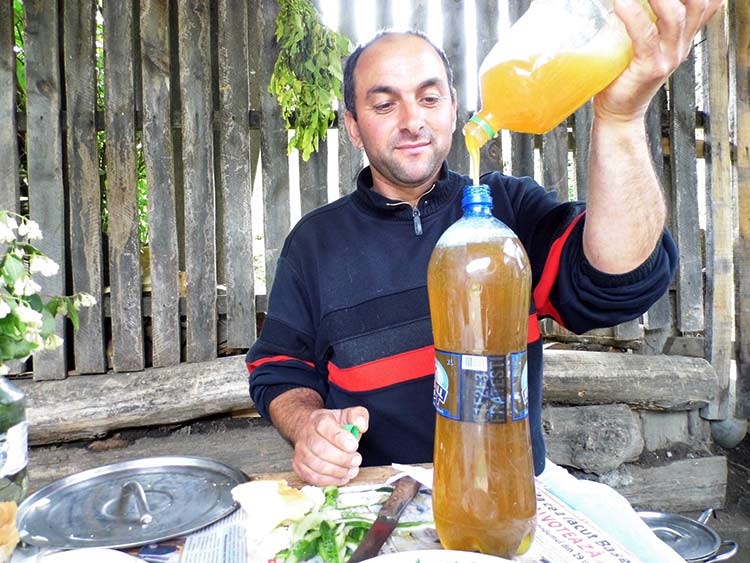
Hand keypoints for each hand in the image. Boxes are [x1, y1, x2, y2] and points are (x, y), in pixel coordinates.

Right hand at [292, 406, 368, 485]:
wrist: (311, 430)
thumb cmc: (333, 425)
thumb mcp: (348, 415)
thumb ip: (358, 416)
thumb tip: (361, 426)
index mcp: (319, 420)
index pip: (324, 427)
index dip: (339, 438)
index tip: (354, 445)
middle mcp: (306, 435)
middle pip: (320, 449)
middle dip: (342, 458)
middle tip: (357, 460)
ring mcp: (301, 451)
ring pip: (317, 465)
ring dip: (338, 471)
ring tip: (352, 470)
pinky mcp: (299, 466)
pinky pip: (313, 477)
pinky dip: (330, 480)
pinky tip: (342, 477)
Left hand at [594, 0, 722, 122]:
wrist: (619, 111)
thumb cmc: (625, 75)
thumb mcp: (643, 42)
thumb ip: (645, 20)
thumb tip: (631, 0)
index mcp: (683, 35)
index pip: (708, 2)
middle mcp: (681, 44)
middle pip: (698, 3)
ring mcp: (668, 57)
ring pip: (676, 16)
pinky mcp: (650, 68)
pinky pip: (646, 37)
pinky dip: (633, 16)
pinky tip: (622, 2)